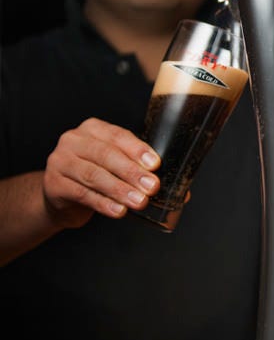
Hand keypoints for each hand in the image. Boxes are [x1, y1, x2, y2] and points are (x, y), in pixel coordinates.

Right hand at [43, 118, 160, 227]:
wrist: (62, 196)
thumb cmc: (95, 174)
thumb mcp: (111, 162)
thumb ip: (130, 161)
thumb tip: (155, 174)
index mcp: (92, 129)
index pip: (117, 136)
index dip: (137, 150)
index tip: (155, 165)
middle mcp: (73, 140)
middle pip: (105, 155)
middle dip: (131, 172)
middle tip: (151, 187)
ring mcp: (59, 161)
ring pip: (93, 175)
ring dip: (120, 190)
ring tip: (139, 201)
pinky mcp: (53, 184)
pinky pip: (82, 194)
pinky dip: (104, 203)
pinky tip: (119, 210)